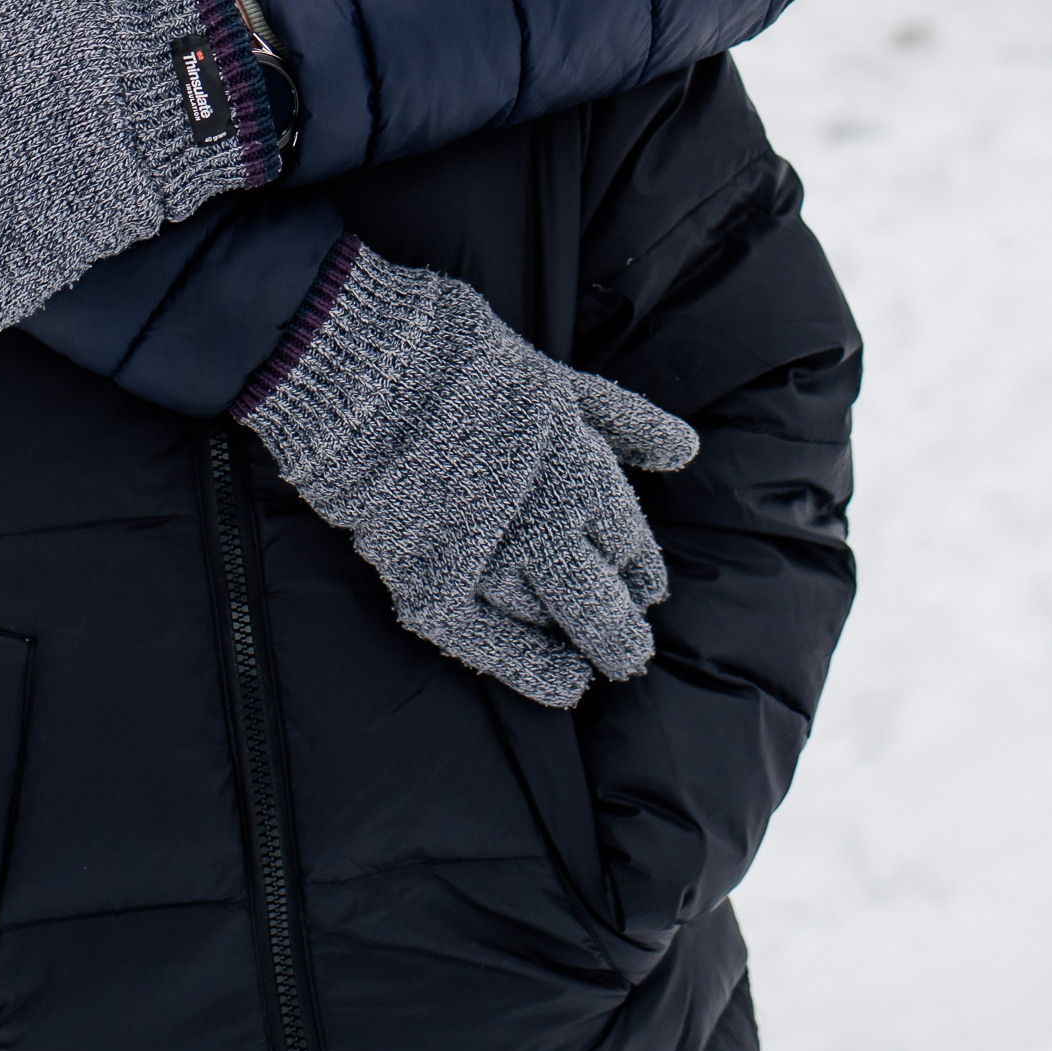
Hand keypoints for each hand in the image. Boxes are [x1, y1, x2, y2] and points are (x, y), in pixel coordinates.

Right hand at [237, 242, 696, 705]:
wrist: (364, 367)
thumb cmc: (462, 362)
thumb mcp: (557, 380)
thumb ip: (624, 421)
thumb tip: (687, 449)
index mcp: (574, 464)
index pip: (624, 536)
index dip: (639, 565)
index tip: (647, 585)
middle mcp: (539, 518)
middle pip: (596, 593)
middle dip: (621, 629)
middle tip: (633, 652)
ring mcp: (482, 554)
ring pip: (545, 615)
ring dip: (574, 638)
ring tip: (595, 659)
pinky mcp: (428, 579)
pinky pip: (487, 641)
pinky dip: (530, 668)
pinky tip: (567, 688)